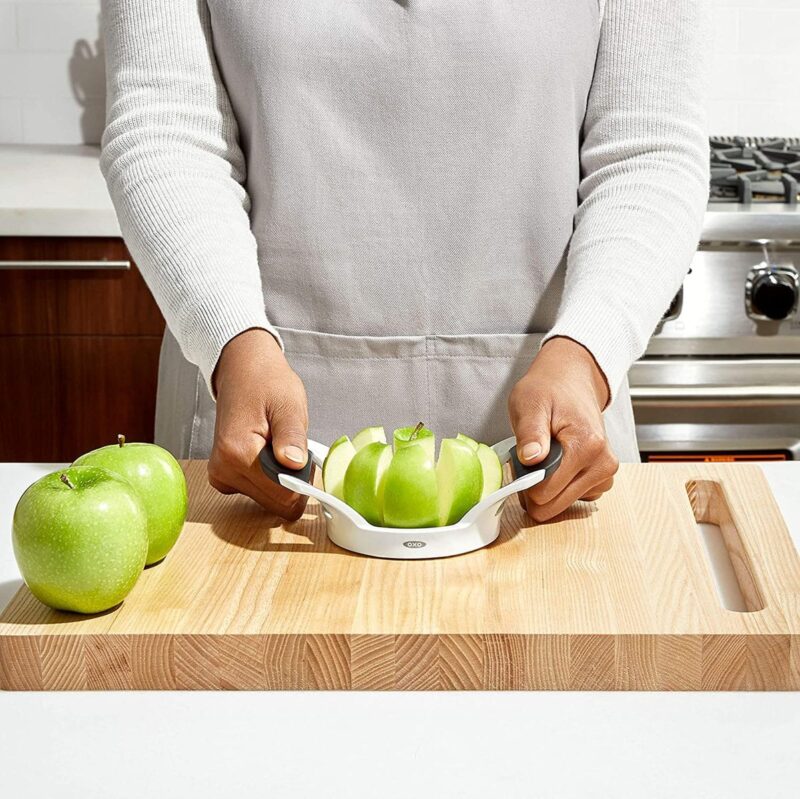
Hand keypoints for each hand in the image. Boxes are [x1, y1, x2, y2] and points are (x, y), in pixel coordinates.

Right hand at [208, 328, 309, 520]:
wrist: (242, 372)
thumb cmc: (266, 383)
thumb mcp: (289, 404)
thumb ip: (292, 437)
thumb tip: (295, 465)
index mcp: (238, 453)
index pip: (284, 496)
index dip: (303, 480)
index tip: (305, 456)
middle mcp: (225, 470)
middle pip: (276, 503)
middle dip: (293, 480)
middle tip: (292, 447)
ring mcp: (222, 476)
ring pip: (269, 500)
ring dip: (282, 478)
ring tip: (279, 445)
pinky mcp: (224, 477)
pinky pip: (259, 492)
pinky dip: (271, 478)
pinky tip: (268, 452)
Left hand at [508, 336, 618, 521]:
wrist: (572, 381)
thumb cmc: (548, 390)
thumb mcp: (530, 403)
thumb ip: (530, 432)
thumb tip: (531, 458)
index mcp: (587, 446)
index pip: (545, 492)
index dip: (524, 481)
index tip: (520, 460)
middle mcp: (603, 464)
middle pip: (553, 505)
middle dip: (534, 487)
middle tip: (530, 458)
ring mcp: (605, 474)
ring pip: (561, 504)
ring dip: (546, 487)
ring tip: (544, 455)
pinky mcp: (602, 478)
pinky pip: (572, 498)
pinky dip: (559, 487)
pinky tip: (556, 463)